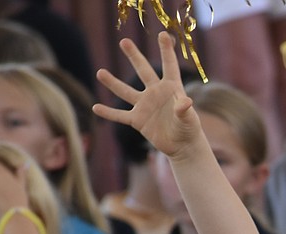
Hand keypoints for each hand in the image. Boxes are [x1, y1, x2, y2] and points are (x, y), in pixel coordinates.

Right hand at [93, 32, 202, 160]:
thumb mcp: (189, 120)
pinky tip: (96, 107)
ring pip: (126, 92)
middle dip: (134, 56)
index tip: (163, 34)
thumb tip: (185, 102)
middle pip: (144, 71)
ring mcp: (145, 105)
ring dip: (113, 83)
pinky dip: (108, 113)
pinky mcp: (137, 120)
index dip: (166, 51)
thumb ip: (185, 110)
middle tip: (124, 42)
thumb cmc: (189, 130)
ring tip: (100, 72)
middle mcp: (156, 93)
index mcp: (172, 88)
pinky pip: (120, 115)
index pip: (169, 66)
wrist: (182, 146)